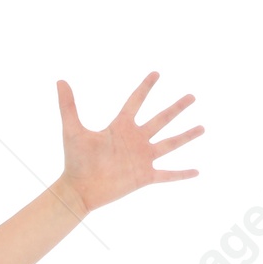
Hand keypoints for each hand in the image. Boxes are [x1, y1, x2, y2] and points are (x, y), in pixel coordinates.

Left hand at [53, 72, 202, 217]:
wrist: (78, 190)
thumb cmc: (74, 161)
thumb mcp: (72, 130)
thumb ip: (68, 106)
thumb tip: (60, 80)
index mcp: (120, 127)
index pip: (136, 101)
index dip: (146, 87)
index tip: (157, 73)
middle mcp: (135, 140)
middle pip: (161, 119)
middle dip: (177, 108)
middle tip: (192, 96)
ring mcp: (141, 158)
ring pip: (170, 144)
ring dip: (186, 136)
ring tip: (202, 127)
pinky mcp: (144, 177)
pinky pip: (167, 175)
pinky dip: (182, 174)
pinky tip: (197, 172)